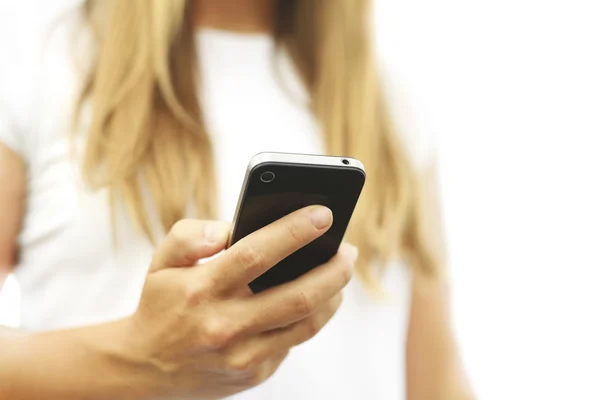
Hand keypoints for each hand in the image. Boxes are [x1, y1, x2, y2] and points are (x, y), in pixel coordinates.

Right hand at [120, 206, 356, 399]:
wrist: (147, 369)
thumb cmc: (162, 305)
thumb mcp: (161, 262)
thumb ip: (190, 236)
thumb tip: (228, 229)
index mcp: (202, 290)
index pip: (256, 254)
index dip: (295, 231)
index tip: (324, 214)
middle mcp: (225, 325)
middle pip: (297, 295)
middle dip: (333, 268)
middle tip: (348, 250)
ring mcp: (242, 355)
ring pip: (306, 322)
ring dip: (333, 294)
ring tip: (340, 271)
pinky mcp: (254, 373)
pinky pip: (294, 341)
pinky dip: (312, 317)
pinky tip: (316, 299)